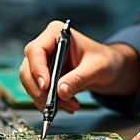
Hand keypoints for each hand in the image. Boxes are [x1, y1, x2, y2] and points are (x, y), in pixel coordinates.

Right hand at [20, 23, 139, 113]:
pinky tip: (66, 105)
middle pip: (29, 69)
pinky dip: (49, 102)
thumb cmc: (105, 60)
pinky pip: (39, 92)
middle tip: (54, 104)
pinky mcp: (46, 77)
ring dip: (46, 99)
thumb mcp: (96, 68)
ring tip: (68, 106)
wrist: (110, 69)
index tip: (46, 86)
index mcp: (56, 34)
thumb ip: (78, 78)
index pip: (36, 50)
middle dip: (40, 90)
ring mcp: (44, 62)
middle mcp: (46, 46)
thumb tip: (61, 91)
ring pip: (31, 83)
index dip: (37, 69)